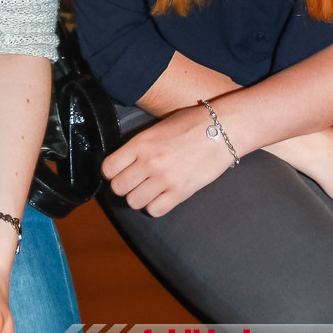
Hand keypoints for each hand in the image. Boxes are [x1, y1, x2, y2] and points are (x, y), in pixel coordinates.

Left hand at [102, 104, 236, 215]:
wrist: (223, 128)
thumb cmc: (192, 122)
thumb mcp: (159, 127)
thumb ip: (140, 144)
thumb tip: (125, 160)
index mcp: (141, 142)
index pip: (108, 168)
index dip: (112, 172)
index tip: (119, 171)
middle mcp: (149, 161)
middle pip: (118, 187)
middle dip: (124, 186)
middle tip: (135, 181)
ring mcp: (165, 178)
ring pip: (134, 201)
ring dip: (139, 197)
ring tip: (149, 189)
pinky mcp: (181, 192)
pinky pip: (155, 210)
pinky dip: (156, 206)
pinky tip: (162, 196)